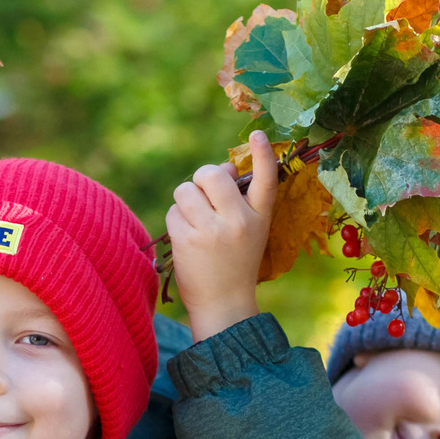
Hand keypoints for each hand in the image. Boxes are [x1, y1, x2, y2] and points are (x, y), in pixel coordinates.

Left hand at [166, 127, 274, 342]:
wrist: (223, 304)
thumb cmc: (235, 262)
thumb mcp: (251, 230)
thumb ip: (240, 199)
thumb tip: (223, 168)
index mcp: (260, 216)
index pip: (266, 179)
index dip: (262, 154)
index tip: (259, 134)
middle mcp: (239, 221)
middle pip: (211, 174)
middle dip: (201, 179)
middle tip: (204, 196)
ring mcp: (212, 231)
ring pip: (185, 190)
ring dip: (185, 200)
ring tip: (195, 220)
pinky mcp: (188, 241)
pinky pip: (173, 211)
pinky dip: (176, 220)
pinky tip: (186, 237)